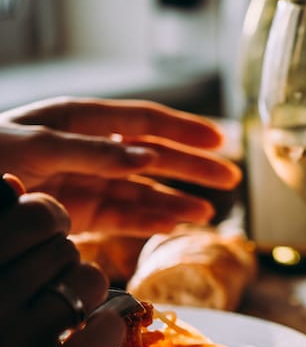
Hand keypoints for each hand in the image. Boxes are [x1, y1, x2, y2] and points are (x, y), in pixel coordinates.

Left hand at [0, 97, 241, 236]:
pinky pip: (124, 218)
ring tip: (208, 213)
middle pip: (153, 157)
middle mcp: (89, 150)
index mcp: (78, 120)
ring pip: (144, 191)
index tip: (219, 141)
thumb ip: (92, 151)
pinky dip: (150, 222)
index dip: (183, 130)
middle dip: (192, 168)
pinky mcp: (79, 215)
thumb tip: (147, 157)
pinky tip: (177, 225)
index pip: (143, 121)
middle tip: (231, 179)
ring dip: (177, 200)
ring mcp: (85, 183)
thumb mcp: (33, 147)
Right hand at [0, 175, 125, 346]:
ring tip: (62, 305)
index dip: (49, 217)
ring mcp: (12, 342)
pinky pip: (100, 333)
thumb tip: (11, 183)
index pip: (35, 214)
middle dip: (62, 256)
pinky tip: (93, 330)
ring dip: (85, 291)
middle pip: (65, 248)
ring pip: (89, 283)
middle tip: (45, 276)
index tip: (42, 230)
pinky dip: (106, 327)